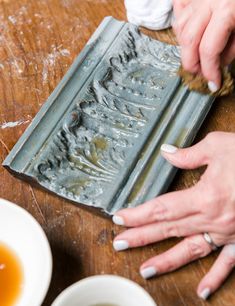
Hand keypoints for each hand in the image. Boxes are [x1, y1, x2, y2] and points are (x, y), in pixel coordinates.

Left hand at [112, 131, 234, 299]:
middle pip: (168, 230)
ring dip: (167, 261)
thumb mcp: (219, 146)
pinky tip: (202, 291)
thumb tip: (167, 153)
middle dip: (141, 237)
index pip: (161, 208)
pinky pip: (227, 263)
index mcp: (205, 196)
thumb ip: (190, 154)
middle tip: (119, 244)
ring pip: (191, 250)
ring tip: (146, 270)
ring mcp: (227, 233)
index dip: (138, 214)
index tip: (120, 218)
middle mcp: (213, 219)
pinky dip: (215, 278)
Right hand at [173, 0, 234, 91]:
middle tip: (200, 73)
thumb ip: (233, 48)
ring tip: (197, 53)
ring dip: (186, 46)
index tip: (213, 83)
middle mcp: (208, 2)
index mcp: (227, 10)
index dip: (209, 71)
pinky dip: (181, 25)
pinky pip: (179, 11)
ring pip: (180, 27)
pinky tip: (189, 32)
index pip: (208, 50)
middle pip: (188, 41)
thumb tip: (218, 64)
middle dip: (192, 63)